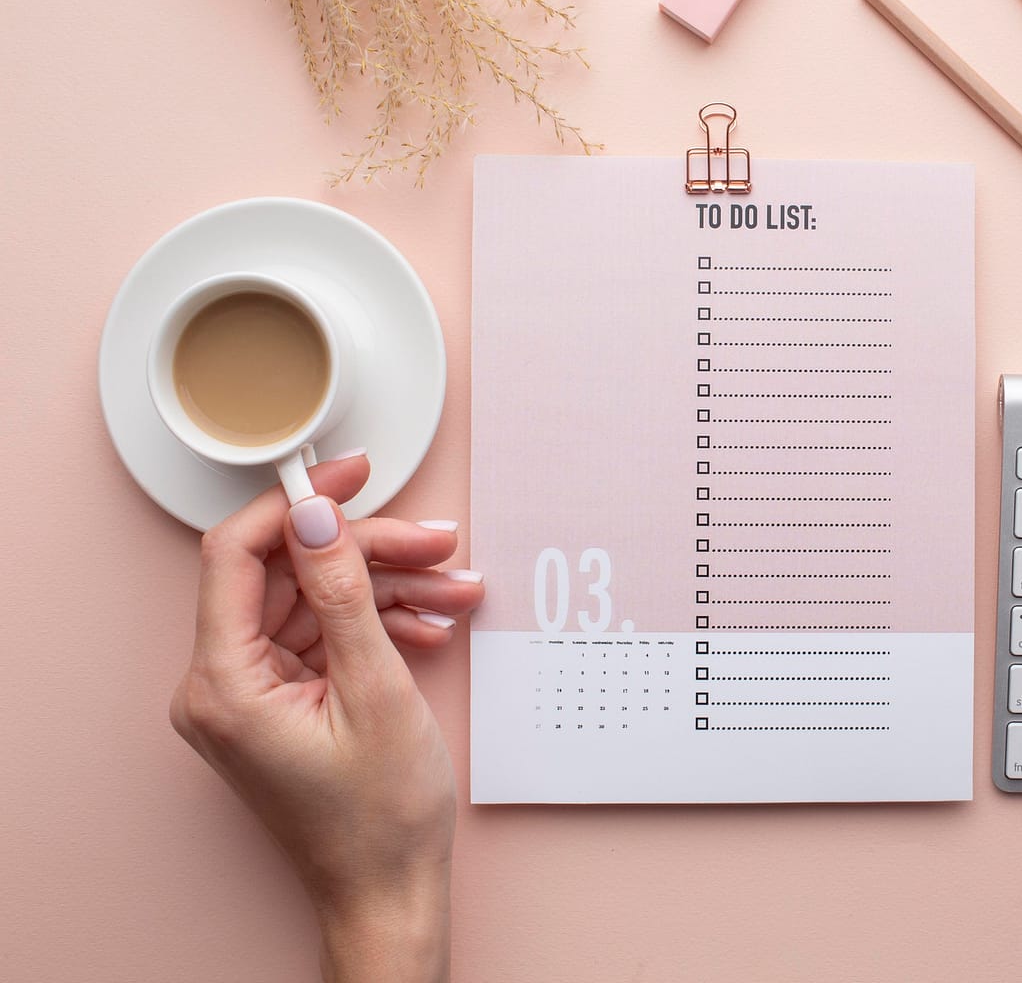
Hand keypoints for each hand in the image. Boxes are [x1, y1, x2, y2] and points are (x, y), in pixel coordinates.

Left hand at [169, 454, 482, 982]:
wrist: (391, 892)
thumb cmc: (380, 818)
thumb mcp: (375, 690)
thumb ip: (343, 594)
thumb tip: (316, 518)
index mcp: (223, 684)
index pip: (235, 555)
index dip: (294, 504)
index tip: (346, 473)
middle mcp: (223, 686)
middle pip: (287, 576)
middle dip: (368, 553)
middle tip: (434, 541)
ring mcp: (252, 696)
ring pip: (315, 603)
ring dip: (387, 590)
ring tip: (454, 587)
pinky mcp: (283, 704)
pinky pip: (326, 638)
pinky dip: (379, 626)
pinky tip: (431, 626)